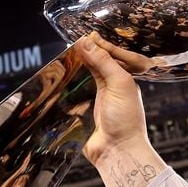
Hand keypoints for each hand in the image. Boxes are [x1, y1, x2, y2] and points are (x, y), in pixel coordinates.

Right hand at [75, 31, 166, 186]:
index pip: (109, 55)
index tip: (84, 35)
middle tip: (71, 43)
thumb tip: (88, 41)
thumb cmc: (126, 119)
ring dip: (75, 68)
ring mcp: (96, 98)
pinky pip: (73, 93)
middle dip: (85, 54)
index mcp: (123, 78)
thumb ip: (104, 62)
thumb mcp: (119, 83)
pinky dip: (68, 85)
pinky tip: (61, 77)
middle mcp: (110, 86)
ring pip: (83, 77)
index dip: (98, 44)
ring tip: (64, 56)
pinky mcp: (83, 110)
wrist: (116, 151)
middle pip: (95, 64)